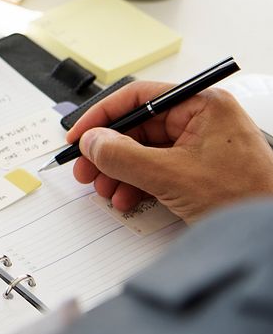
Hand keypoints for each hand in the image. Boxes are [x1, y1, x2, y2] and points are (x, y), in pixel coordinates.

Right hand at [68, 81, 272, 222]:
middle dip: (108, 152)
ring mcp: (200, 145)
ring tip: (105, 190)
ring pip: (143, 151)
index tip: (78, 136)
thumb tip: (91, 142)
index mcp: (202, 105)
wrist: (272, 236)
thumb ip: (123, 156)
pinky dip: (136, 183)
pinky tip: (126, 199)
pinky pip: (156, 168)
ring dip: (118, 171)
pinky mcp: (198, 169)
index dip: (102, 117)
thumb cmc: (247, 198)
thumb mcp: (172, 175)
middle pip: (137, 127)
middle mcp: (201, 119)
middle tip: (85, 169)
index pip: (138, 98)